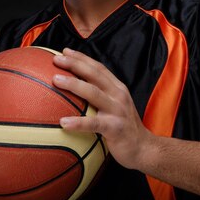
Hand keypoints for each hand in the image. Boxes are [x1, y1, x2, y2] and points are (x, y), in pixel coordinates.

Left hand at [52, 48, 152, 169]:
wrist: (144, 148)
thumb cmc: (122, 128)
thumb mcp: (115, 107)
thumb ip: (100, 97)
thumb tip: (74, 91)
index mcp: (117, 88)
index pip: (98, 68)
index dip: (82, 58)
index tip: (65, 51)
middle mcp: (119, 95)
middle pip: (95, 74)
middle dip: (75, 64)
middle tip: (56, 59)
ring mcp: (118, 110)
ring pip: (94, 93)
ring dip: (74, 84)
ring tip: (55, 80)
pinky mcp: (115, 128)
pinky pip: (94, 123)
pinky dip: (78, 122)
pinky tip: (63, 123)